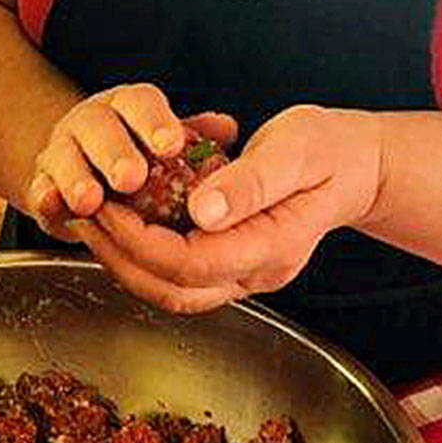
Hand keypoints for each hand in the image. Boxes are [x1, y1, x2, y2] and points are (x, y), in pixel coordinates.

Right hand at [26, 82, 237, 239]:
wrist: (81, 166)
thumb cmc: (136, 152)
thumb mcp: (166, 139)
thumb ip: (195, 134)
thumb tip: (227, 129)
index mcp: (127, 107)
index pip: (140, 103)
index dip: (155, 122)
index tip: (172, 146)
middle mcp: (92, 122)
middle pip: (99, 127)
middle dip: (114, 152)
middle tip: (131, 178)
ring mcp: (62, 151)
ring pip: (64, 157)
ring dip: (77, 178)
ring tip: (91, 199)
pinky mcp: (41, 184)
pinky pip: (38, 187)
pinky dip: (45, 196)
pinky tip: (53, 204)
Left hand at [66, 105, 384, 312]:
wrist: (355, 165)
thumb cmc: (327, 150)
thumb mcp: (295, 151)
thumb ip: (250, 182)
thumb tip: (202, 211)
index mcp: (273, 247)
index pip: (191, 263)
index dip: (140, 240)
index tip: (107, 207)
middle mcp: (257, 273)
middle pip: (173, 290)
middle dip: (120, 256)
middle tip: (86, 213)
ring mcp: (246, 275)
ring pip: (172, 292)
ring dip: (125, 261)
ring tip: (94, 219)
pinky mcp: (233, 264)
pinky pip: (179, 276)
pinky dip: (142, 255)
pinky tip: (120, 222)